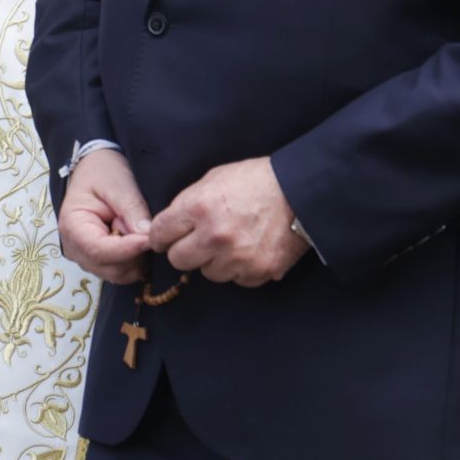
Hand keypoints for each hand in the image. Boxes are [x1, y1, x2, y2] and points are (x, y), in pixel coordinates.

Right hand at [57, 149, 151, 285]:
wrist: (94, 170)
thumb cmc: (102, 172)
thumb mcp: (118, 184)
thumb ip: (132, 210)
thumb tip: (148, 236)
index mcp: (73, 227)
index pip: (100, 251)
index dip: (128, 249)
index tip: (150, 239)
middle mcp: (75, 250)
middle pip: (111, 268)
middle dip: (133, 251)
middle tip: (138, 222)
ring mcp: (86, 258)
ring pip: (119, 274)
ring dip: (135, 255)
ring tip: (132, 225)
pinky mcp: (98, 261)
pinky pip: (122, 271)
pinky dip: (134, 258)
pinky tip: (132, 236)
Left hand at [147, 157, 309, 287]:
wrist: (300, 192)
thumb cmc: (255, 180)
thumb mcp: (213, 179)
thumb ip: (186, 204)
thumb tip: (163, 228)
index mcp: (199, 208)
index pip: (159, 234)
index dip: (160, 235)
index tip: (165, 237)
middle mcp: (214, 236)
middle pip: (178, 260)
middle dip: (184, 250)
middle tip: (198, 240)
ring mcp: (236, 258)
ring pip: (207, 273)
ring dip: (213, 261)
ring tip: (230, 241)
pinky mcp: (257, 272)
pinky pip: (235, 280)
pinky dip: (239, 269)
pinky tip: (249, 249)